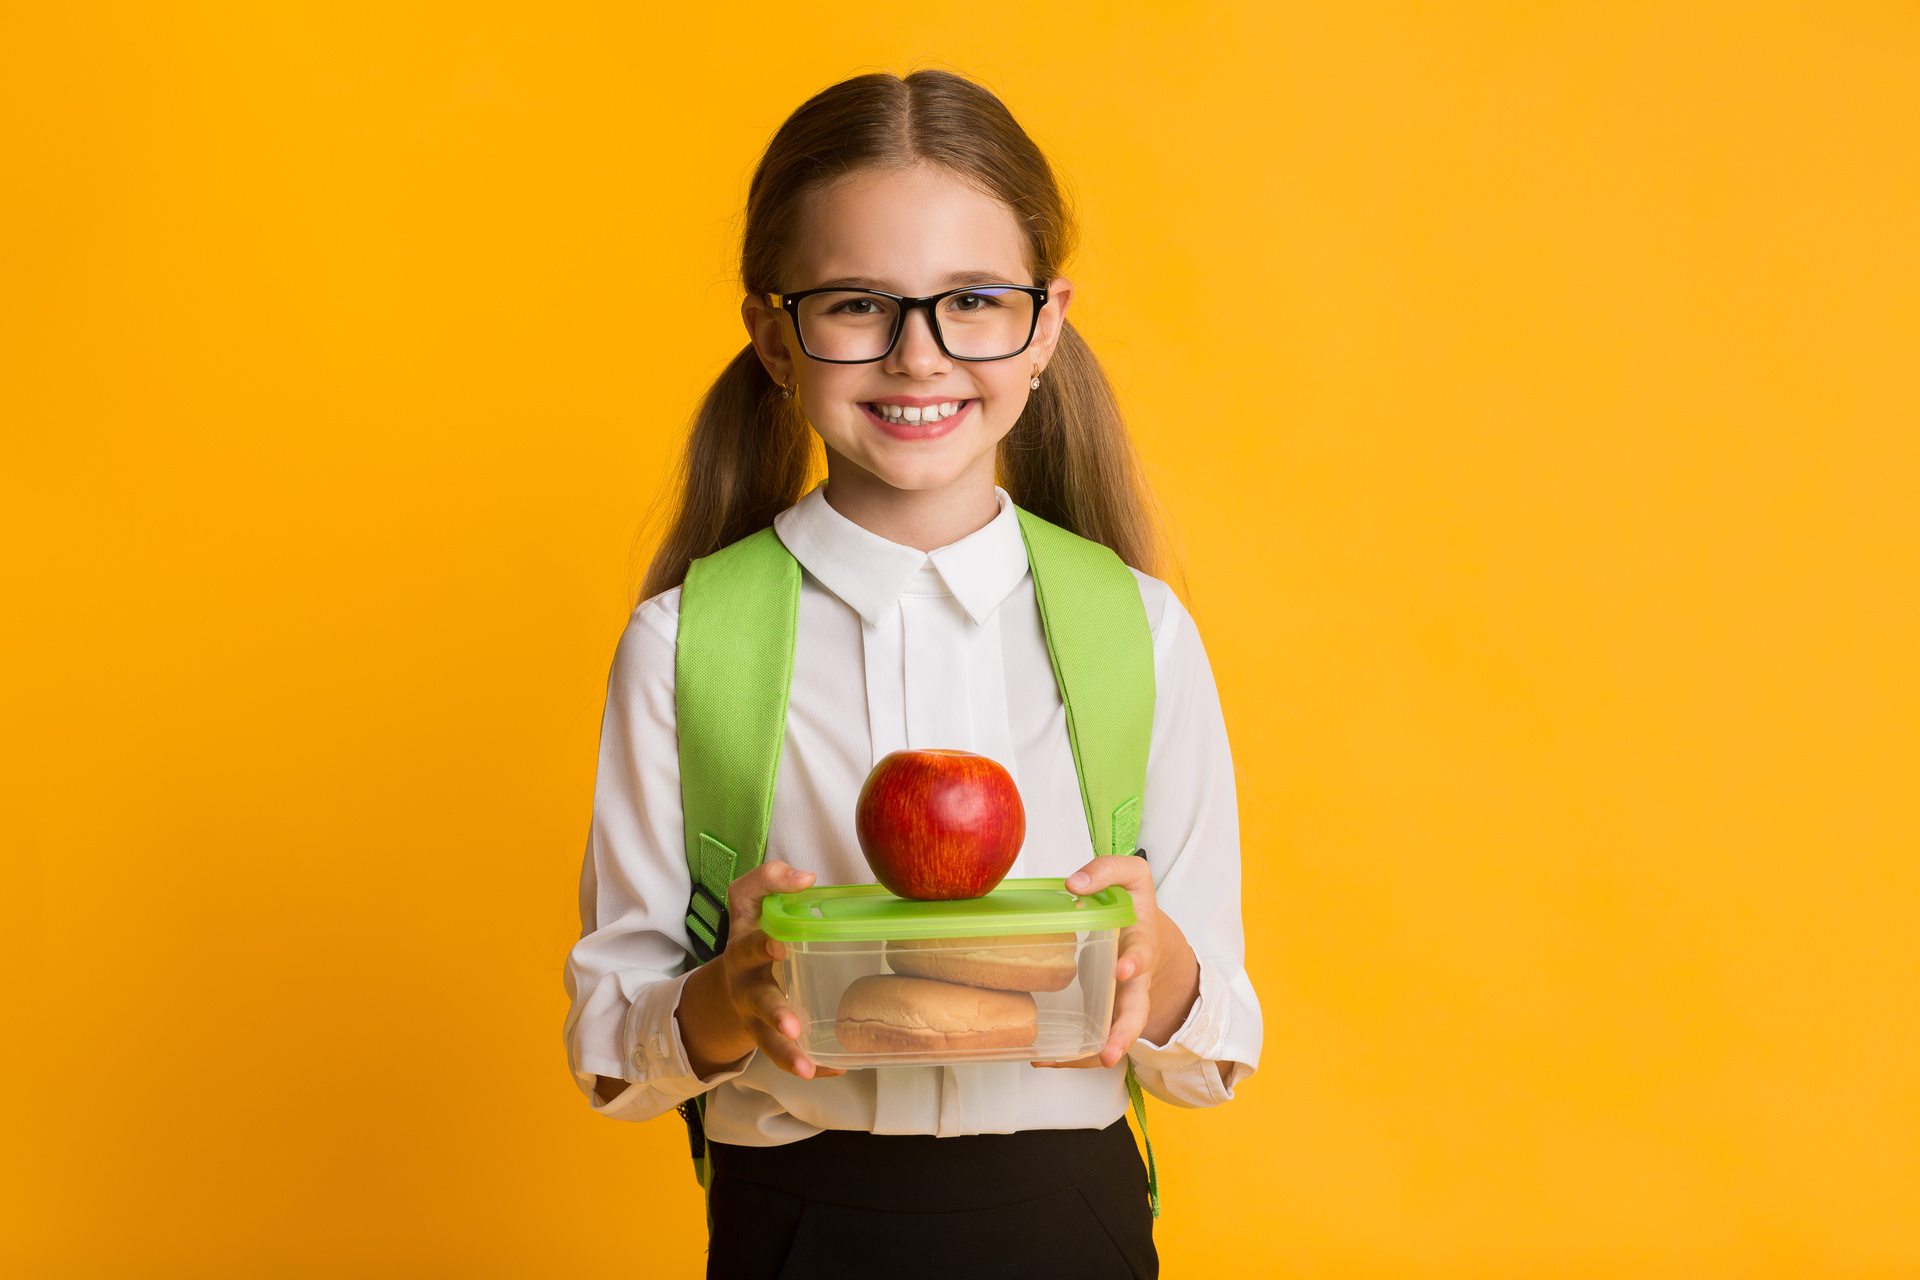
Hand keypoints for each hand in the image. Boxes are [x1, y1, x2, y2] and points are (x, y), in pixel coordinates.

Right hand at [676, 861, 845, 1081]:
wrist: (731, 978)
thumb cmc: (752, 931)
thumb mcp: (751, 899)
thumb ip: (772, 879)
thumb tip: (807, 877)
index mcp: (743, 948)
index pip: (749, 944)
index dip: (762, 944)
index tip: (781, 944)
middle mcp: (746, 986)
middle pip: (758, 1001)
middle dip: (775, 1013)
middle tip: (793, 1025)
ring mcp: (756, 1016)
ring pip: (768, 1040)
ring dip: (786, 1054)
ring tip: (806, 1067)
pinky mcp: (770, 1037)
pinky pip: (788, 1056)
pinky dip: (814, 1064)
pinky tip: (834, 1068)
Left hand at [1031, 855, 1199, 1069]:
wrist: (1152, 939)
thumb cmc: (1135, 909)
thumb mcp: (1130, 877)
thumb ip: (1107, 870)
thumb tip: (1073, 884)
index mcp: (1141, 941)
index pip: (1142, 950)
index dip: (1134, 961)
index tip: (1122, 970)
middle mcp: (1136, 978)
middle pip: (1137, 1011)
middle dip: (1124, 1031)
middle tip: (1109, 1051)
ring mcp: (1124, 1001)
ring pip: (1118, 1035)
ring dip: (1101, 1053)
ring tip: (1083, 1067)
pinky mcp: (1109, 1013)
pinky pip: (1095, 1038)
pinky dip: (1075, 1054)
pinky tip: (1046, 1057)